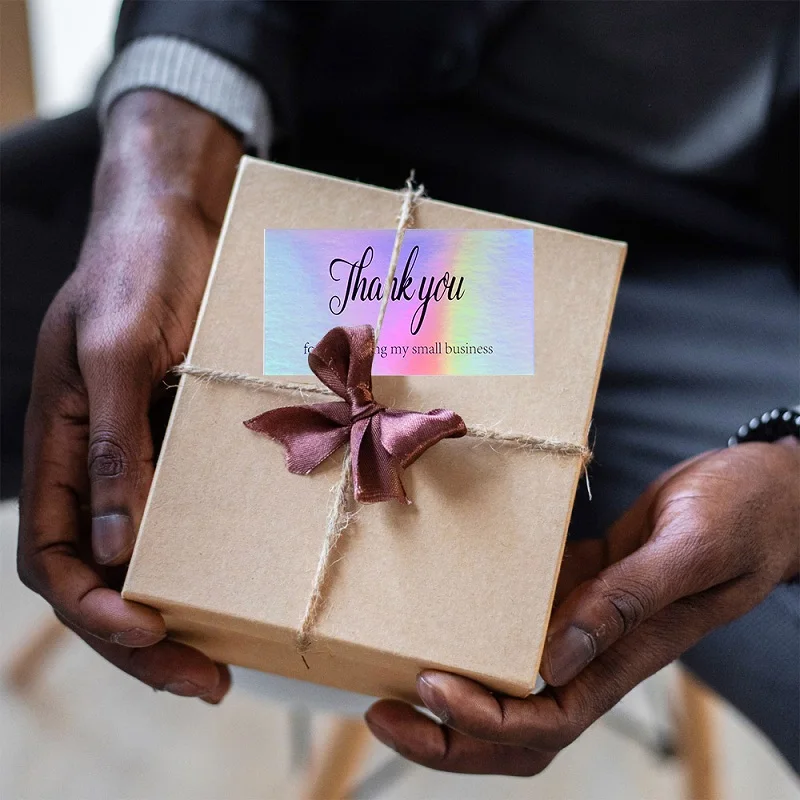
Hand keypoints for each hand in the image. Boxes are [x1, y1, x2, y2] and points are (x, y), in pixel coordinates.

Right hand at [17, 91, 242, 700]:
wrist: (179, 219)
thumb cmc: (138, 268)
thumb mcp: (119, 349)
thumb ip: (115, 442)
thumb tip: (119, 545)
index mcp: (59, 448)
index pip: (54, 555)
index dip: (92, 608)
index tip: (147, 632)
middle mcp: (98, 465)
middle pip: (104, 576)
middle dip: (144, 638)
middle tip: (205, 680)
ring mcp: (145, 457)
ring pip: (148, 559)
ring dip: (182, 613)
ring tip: (227, 658)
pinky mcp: (188, 443)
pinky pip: (193, 515)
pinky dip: (213, 559)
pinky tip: (247, 585)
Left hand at [365, 440, 799, 773]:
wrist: (763, 492)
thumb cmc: (743, 514)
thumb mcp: (691, 547)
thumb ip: (629, 601)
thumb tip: (554, 657)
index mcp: (625, 655)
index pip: (546, 720)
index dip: (484, 720)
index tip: (430, 687)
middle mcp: (596, 651)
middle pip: (516, 725)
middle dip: (446, 735)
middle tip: (380, 711)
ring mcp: (584, 622)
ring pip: (512, 684)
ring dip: (453, 692)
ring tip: (388, 674)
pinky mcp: (576, 586)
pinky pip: (521, 625)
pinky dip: (479, 631)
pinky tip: (440, 611)